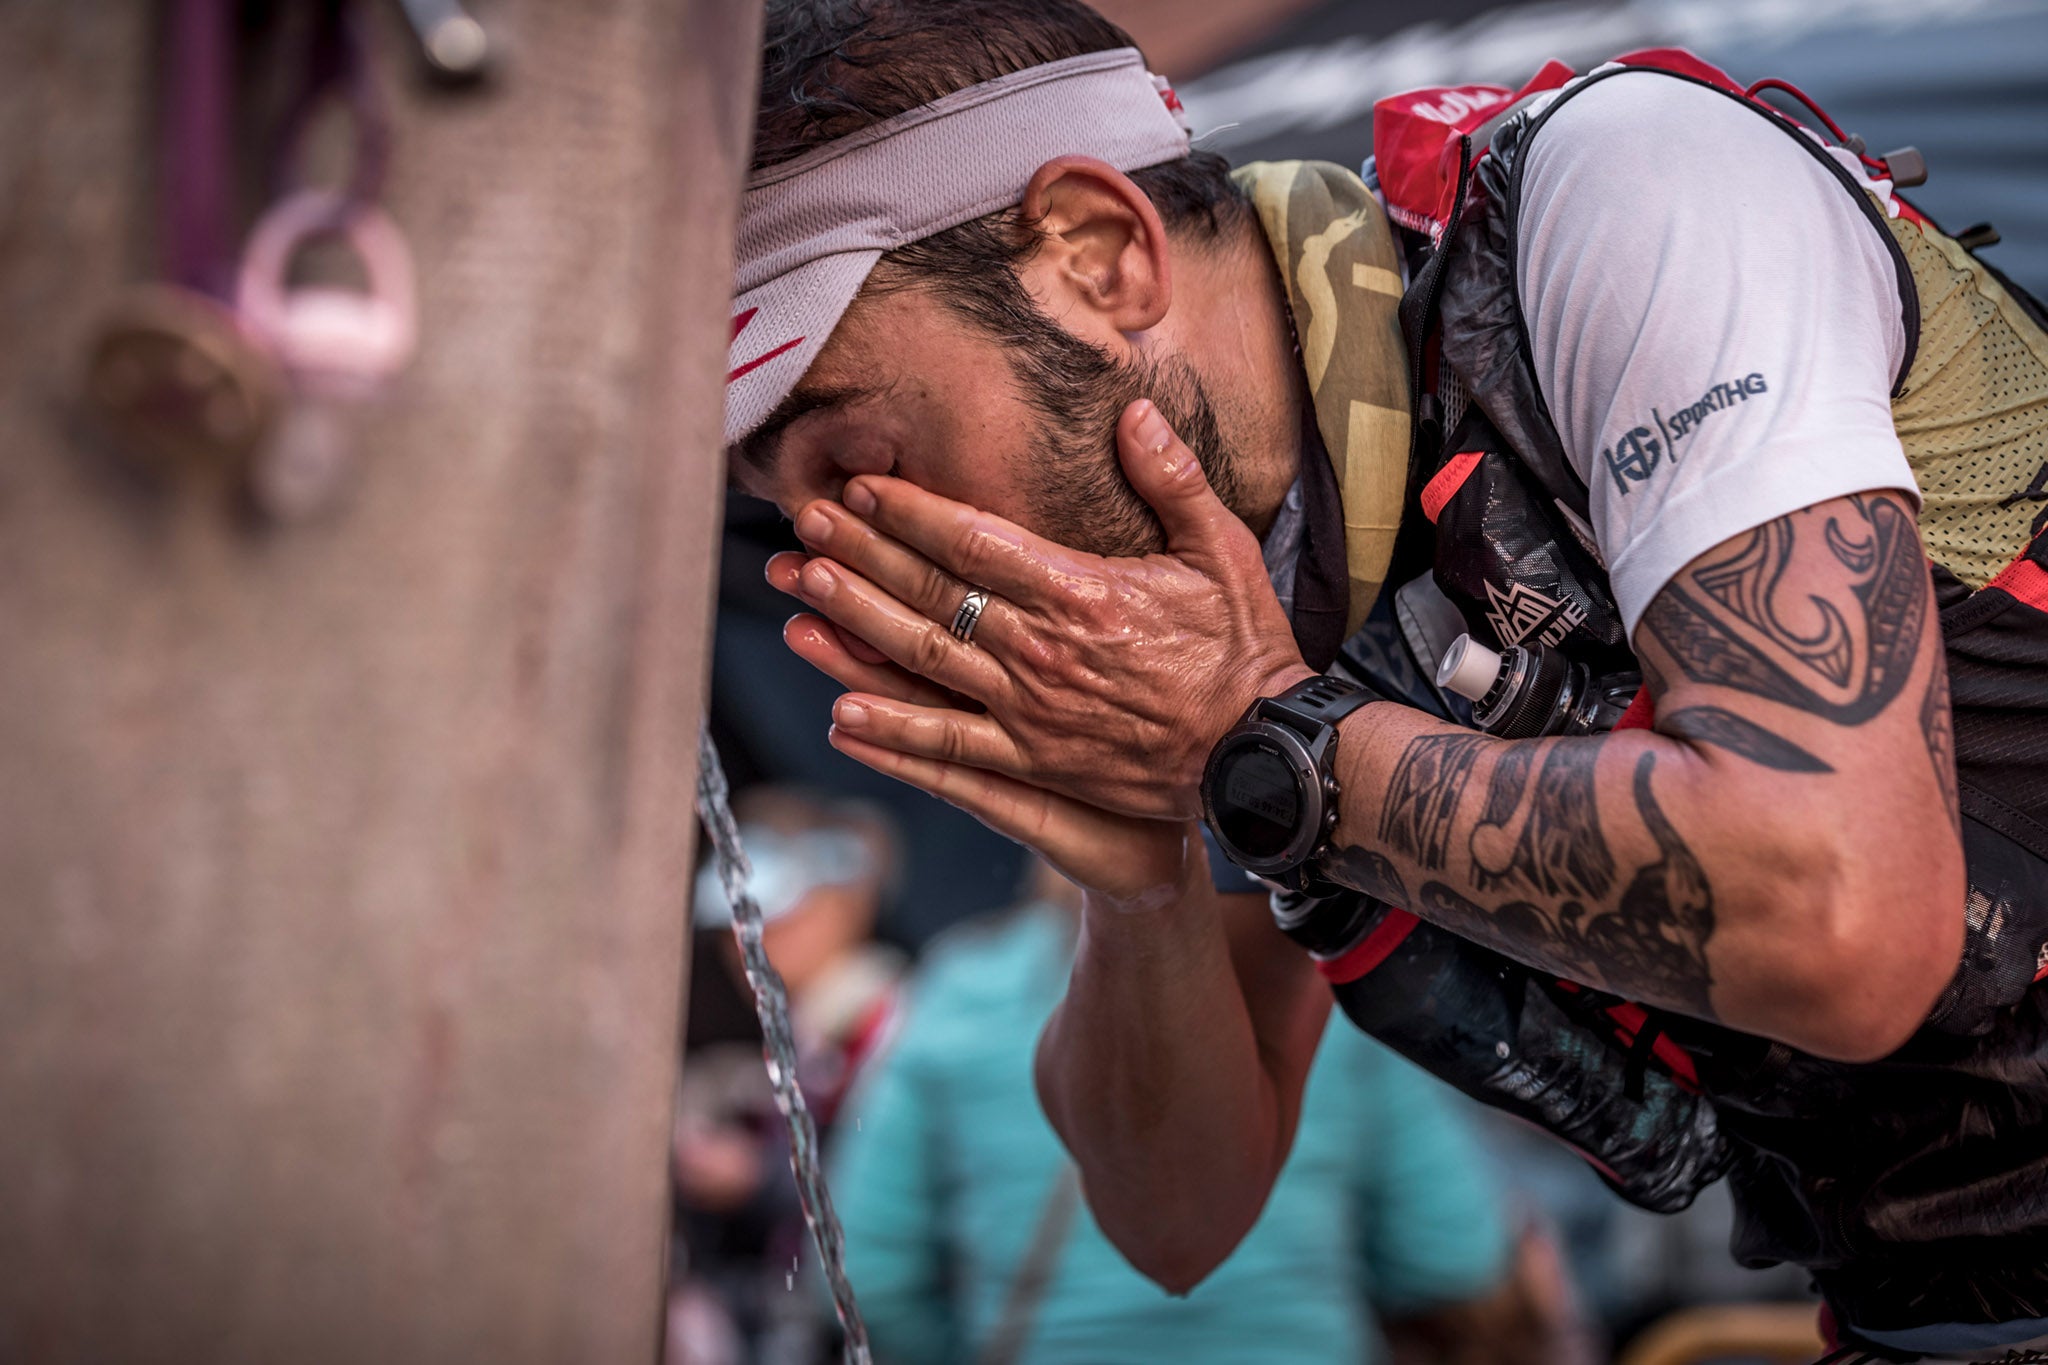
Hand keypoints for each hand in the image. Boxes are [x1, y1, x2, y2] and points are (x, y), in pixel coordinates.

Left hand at [768, 399, 1313, 819]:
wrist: (1261, 754)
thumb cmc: (1244, 649)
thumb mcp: (1223, 549)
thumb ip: (1172, 479)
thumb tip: (1132, 411)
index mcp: (1080, 590)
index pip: (974, 540)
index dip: (910, 512)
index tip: (862, 488)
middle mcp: (1041, 649)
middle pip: (932, 592)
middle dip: (861, 554)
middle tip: (804, 525)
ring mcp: (1032, 711)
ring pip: (925, 660)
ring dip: (857, 624)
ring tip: (803, 593)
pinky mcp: (1036, 764)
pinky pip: (949, 747)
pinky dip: (893, 731)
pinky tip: (841, 712)